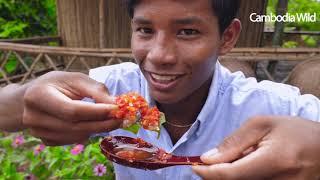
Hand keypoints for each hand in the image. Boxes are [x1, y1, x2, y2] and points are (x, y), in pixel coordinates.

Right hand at [23, 71, 121, 145]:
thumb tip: (116, 105)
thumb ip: (96, 91)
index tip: (118, 110)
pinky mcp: (45, 141)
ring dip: (97, 129)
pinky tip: (93, 124)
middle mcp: (34, 117)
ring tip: (110, 120)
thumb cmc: (58, 84)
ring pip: (76, 136)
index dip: (97, 112)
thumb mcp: (76, 79)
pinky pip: (72, 141)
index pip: (73, 110)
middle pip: (76, 126)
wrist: (33, 96)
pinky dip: (87, 133)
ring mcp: (37, 132)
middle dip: (102, 123)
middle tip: (121, 119)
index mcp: (38, 96)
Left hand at [192, 116, 319, 179]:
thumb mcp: (262, 125)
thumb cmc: (294, 131)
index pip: (231, 174)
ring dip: (230, 176)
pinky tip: (247, 167)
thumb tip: (208, 158)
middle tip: (212, 161)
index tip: (194, 166)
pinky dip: (242, 179)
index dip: (207, 173)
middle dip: (216, 175)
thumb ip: (234, 142)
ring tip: (240, 160)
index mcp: (275, 160)